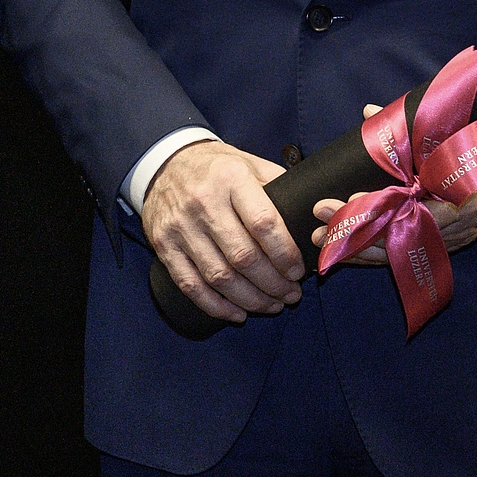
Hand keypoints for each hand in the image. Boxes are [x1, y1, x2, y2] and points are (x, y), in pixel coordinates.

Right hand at [142, 140, 306, 323]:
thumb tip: (314, 220)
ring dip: (250, 300)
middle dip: (273, 284)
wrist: (164, 163)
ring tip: (271, 305)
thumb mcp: (250, 164)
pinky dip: (216, 306)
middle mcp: (203, 202)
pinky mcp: (163, 244)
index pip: (264, 224)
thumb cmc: (217, 168)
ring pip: (219, 276)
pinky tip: (237, 313)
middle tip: (291, 295)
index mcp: (231, 179)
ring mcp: (180, 226)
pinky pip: (190, 284)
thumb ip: (279, 188)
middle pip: (243, 257)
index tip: (299, 272)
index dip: (285, 255)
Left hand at [311, 118, 476, 259]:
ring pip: (397, 253)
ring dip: (357, 247)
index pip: (416, 208)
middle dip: (357, 228)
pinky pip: (402, 257)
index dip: (382, 207)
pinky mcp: (440, 248)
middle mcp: (454, 227)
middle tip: (321, 215)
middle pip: (399, 235)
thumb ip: (413, 129)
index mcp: (462, 198)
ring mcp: (447, 242)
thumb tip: (370, 113)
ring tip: (320, 239)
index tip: (351, 198)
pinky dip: (373, 254)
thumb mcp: (455, 137)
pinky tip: (344, 252)